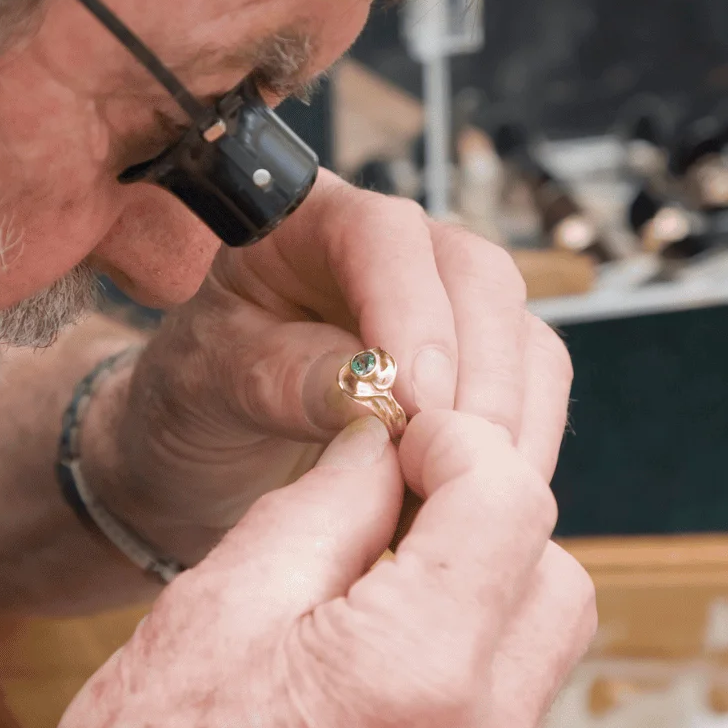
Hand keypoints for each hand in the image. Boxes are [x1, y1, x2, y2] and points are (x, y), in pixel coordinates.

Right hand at [0, 410, 598, 727]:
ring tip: (365, 598)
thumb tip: (379, 448)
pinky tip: (364, 681)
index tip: (405, 437)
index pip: (512, 502)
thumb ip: (318, 512)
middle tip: (393, 510)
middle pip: (555, 579)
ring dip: (478, 600)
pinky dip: (461, 678)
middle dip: (488, 521)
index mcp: (415, 673)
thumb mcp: (210, 613)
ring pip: (537, 656)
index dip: (460, 444)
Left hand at [83, 172, 572, 562]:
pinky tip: (476, 506)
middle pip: (479, 279)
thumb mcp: (206, 383)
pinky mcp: (484, 370)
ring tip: (460, 501)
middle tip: (450, 464)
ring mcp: (449, 308)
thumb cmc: (193, 398)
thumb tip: (373, 389)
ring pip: (523, 340)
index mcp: (308, 221)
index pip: (383, 236)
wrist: (207, 454)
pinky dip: (519, 452)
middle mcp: (395, 252)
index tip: (415, 402)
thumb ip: (281, 378)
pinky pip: (534, 397)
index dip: (411, 310)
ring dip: (507, 424)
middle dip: (478, 376)